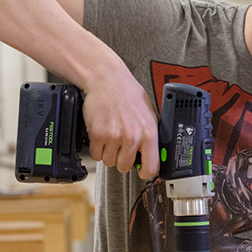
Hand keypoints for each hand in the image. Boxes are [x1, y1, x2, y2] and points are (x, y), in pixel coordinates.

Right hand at [81, 62, 159, 178]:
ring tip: (111, 136)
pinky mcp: (98, 134)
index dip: (145, 172)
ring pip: (109, 162)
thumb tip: (155, 155)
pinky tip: (102, 133)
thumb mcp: (150, 114)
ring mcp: (115, 136)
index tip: (141, 170)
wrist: (107, 79)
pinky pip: (96, 154)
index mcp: (149, 133)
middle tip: (121, 145)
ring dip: (108, 153)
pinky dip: (96, 147)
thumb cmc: (128, 94)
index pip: (151, 168)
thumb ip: (152, 136)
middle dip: (122, 158)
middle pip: (125, 167)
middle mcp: (133, 137)